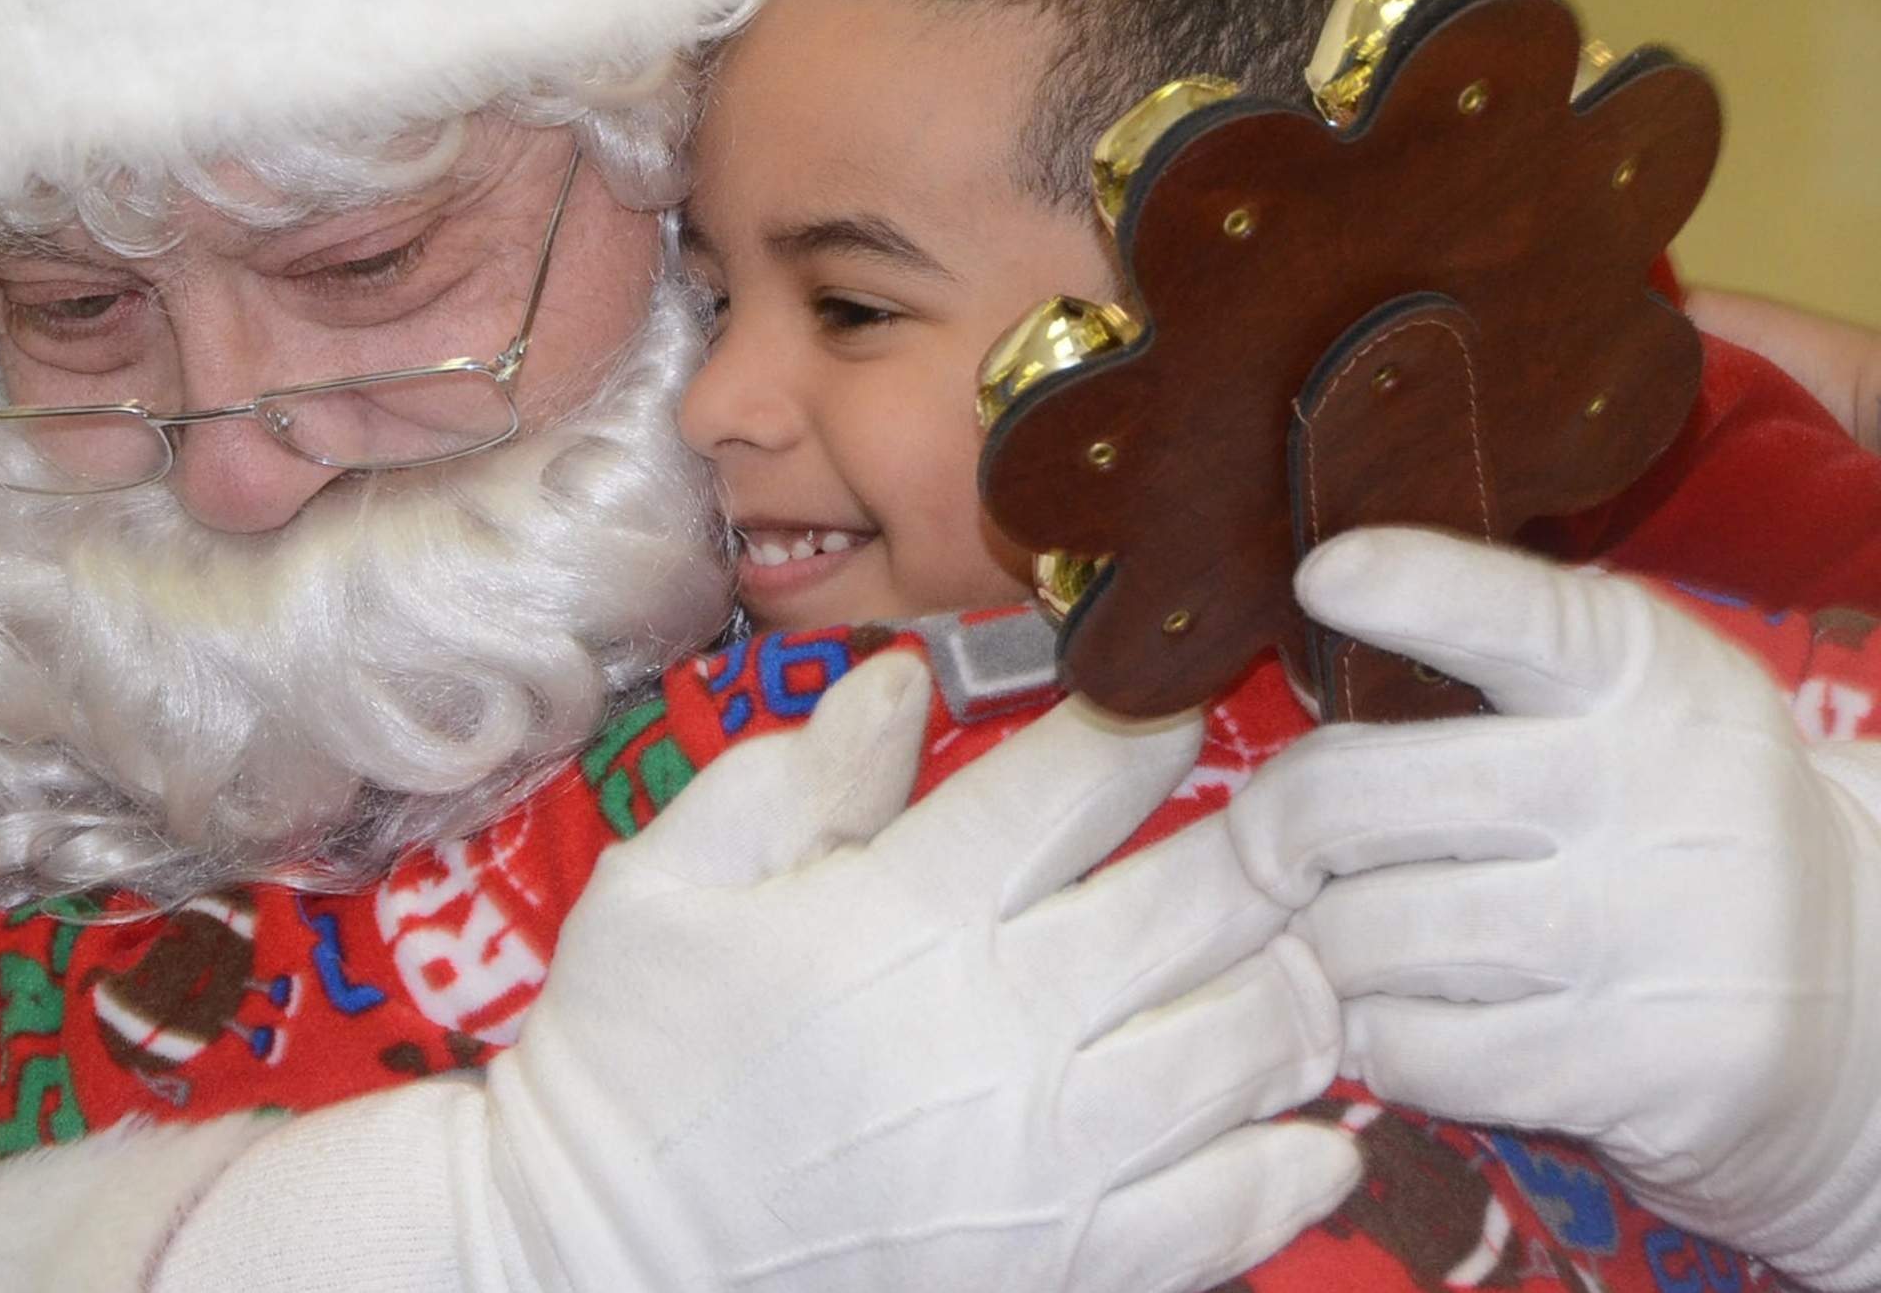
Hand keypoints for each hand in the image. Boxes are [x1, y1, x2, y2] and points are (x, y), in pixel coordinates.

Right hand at [482, 652, 1356, 1292]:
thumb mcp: (670, 878)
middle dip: (1273, 839)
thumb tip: (905, 681)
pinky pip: (1228, 1210)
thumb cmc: (630, 1050)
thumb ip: (797, 774)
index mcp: (912, 910)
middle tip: (1298, 812)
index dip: (1149, 722)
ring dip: (1300, 982)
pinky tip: (1316, 1123)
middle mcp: (1007, 1025)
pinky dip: (1291, 1159)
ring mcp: (1050, 1158)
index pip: (1084, 781)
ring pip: (1250, 1044)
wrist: (600, 1259)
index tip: (1173, 694)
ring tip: (1308, 948)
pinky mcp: (1064, 1265)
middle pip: (1208, 902)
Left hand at [1228, 527, 1880, 1288]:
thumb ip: (1492, 652)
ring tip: (1362, 940)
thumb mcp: (1627, 699)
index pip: (1512, 611)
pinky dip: (1382, 1041)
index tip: (1325, 579)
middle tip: (1272, 851)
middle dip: (1277, 828)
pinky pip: (1416, 1051)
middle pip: (1361, 793)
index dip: (1410, 587)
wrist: (1859, 1000)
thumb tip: (1306, 625)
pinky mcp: (1635, 1066)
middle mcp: (1646, 788)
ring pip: (1370, 932)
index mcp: (1640, 673)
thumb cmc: (1673, 820)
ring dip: (1333, 948)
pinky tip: (1415, 1020)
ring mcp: (1646, 933)